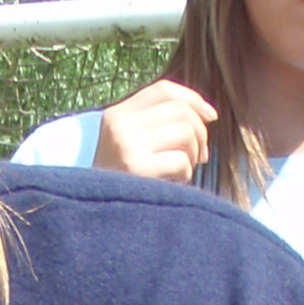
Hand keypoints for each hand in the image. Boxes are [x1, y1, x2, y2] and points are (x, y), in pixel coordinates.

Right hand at [92, 81, 216, 184]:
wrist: (92, 214)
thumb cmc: (120, 182)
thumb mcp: (127, 144)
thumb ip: (154, 125)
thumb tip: (205, 115)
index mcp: (116, 114)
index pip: (164, 90)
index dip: (193, 99)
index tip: (211, 116)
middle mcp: (120, 125)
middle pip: (179, 110)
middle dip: (200, 132)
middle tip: (201, 155)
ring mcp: (127, 145)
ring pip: (185, 131)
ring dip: (193, 153)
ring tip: (184, 170)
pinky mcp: (137, 169)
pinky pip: (181, 160)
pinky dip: (186, 173)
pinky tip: (175, 184)